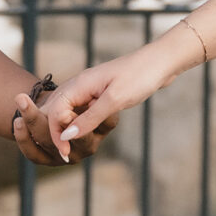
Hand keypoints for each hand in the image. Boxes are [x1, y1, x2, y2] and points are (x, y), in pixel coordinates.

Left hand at [12, 92, 117, 164]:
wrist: (60, 106)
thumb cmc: (79, 94)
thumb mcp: (88, 92)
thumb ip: (86, 99)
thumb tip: (69, 111)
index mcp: (103, 128)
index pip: (99, 124)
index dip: (85, 119)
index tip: (68, 108)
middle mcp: (88, 146)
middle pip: (71, 138)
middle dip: (58, 123)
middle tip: (50, 110)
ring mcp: (69, 157)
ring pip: (50, 143)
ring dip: (33, 121)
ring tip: (22, 101)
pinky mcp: (49, 160)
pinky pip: (33, 153)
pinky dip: (23, 138)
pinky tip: (18, 121)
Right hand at [37, 44, 175, 160]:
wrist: (161, 61)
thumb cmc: (140, 76)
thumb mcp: (114, 100)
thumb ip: (89, 119)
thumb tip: (66, 136)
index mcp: (79, 84)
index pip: (55, 113)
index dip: (56, 134)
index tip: (66, 153)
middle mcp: (79, 85)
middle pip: (57, 111)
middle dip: (58, 132)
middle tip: (66, 154)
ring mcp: (88, 88)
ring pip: (68, 110)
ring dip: (68, 128)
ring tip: (72, 147)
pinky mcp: (98, 92)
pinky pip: (81, 109)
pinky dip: (80, 122)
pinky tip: (86, 132)